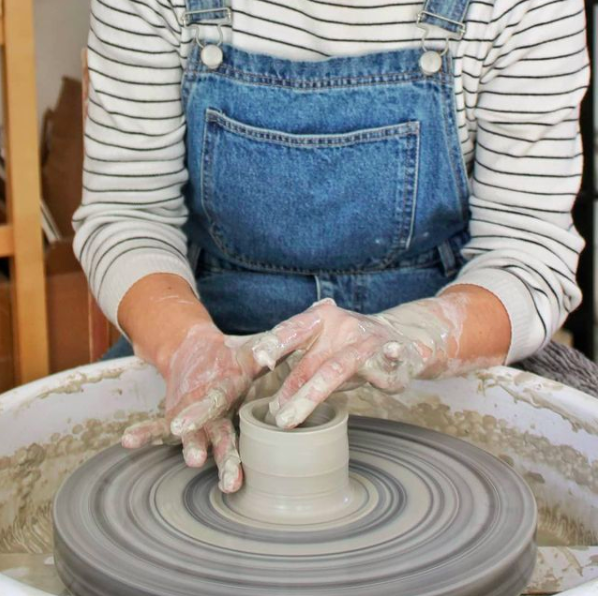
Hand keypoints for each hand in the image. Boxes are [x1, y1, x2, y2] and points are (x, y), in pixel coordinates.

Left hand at [121, 323, 260, 491]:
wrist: (199, 353)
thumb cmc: (228, 356)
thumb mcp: (246, 352)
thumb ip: (262, 351)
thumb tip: (270, 354)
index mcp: (232, 394)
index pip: (225, 406)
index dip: (217, 418)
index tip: (226, 434)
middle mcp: (216, 416)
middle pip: (224, 440)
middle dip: (227, 460)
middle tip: (230, 483)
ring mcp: (196, 420)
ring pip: (194, 439)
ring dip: (192, 448)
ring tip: (193, 461)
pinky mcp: (177, 419)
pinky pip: (159, 429)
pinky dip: (145, 434)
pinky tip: (129, 440)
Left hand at [252, 292, 503, 429]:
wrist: (400, 337)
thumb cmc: (349, 348)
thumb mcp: (322, 352)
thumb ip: (297, 367)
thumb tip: (268, 401)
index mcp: (322, 321)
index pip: (293, 330)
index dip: (276, 342)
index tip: (259, 358)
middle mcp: (343, 328)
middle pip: (313, 359)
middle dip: (293, 387)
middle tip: (274, 414)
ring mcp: (369, 342)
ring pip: (340, 368)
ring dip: (314, 394)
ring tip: (289, 419)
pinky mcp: (394, 356)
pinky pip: (393, 357)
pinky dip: (392, 356)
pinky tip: (392, 354)